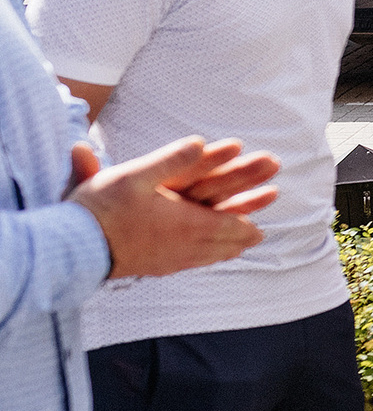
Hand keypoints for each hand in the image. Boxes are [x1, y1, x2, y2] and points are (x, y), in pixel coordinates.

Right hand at [71, 137, 276, 279]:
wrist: (73, 247)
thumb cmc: (103, 208)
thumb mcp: (137, 174)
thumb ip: (171, 159)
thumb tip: (201, 142)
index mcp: (188, 223)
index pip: (231, 225)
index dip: (248, 220)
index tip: (261, 222)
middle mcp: (184, 247)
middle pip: (225, 243)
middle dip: (245, 234)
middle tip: (260, 235)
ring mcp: (169, 261)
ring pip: (208, 257)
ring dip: (228, 250)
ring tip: (238, 248)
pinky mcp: (152, 268)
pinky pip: (189, 265)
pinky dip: (205, 260)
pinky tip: (202, 259)